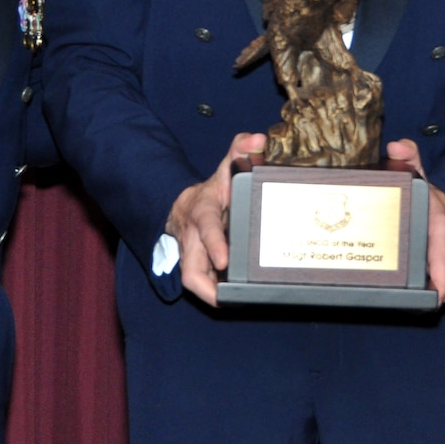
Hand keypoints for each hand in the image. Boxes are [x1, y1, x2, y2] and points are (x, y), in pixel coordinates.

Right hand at [166, 132, 266, 304]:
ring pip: (193, 282)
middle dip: (207, 286)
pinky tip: (238, 300)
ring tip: (237, 303)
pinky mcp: (196, 269)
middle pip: (192, 269)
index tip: (224, 260)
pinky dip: (216, 295)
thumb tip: (258, 140)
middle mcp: (193, 239)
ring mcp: (192, 256)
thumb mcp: (225, 168)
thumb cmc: (213, 192)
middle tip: (230, 298)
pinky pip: (202, 285)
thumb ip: (241, 150)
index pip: (206, 228)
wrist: (186, 207)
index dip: (214, 244)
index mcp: (202, 213)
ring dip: (212, 295)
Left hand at [385, 138, 444, 302]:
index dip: (440, 276)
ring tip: (418, 310)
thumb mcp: (418, 171)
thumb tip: (397, 147)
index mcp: (441, 225)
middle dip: (437, 293)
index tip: (434, 294)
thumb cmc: (429, 192)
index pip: (443, 254)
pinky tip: (418, 303)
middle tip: (419, 309)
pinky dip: (435, 289)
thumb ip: (408, 157)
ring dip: (436, 294)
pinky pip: (443, 278)